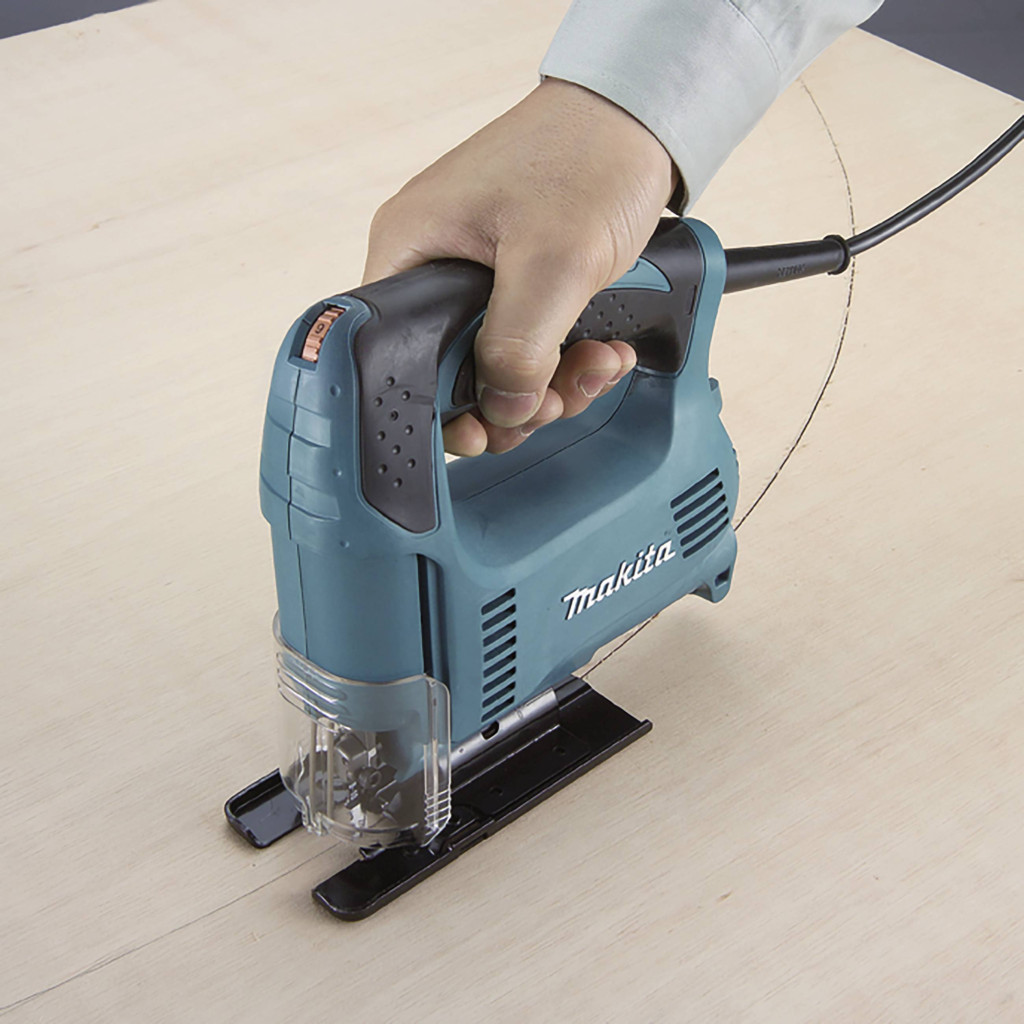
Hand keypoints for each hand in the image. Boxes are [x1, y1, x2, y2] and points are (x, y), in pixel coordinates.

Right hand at [362, 78, 676, 454]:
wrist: (638, 124)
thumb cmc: (586, 158)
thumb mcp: (552, 262)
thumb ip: (518, 348)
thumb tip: (503, 409)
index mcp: (411, 251)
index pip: (396, 356)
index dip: (440, 404)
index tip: (483, 428)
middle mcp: (434, 265)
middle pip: (452, 372)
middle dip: (510, 400)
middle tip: (550, 403)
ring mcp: (476, 277)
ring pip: (496, 366)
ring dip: (551, 384)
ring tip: (594, 366)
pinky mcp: (516, 281)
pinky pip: (528, 344)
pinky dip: (566, 360)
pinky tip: (602, 351)